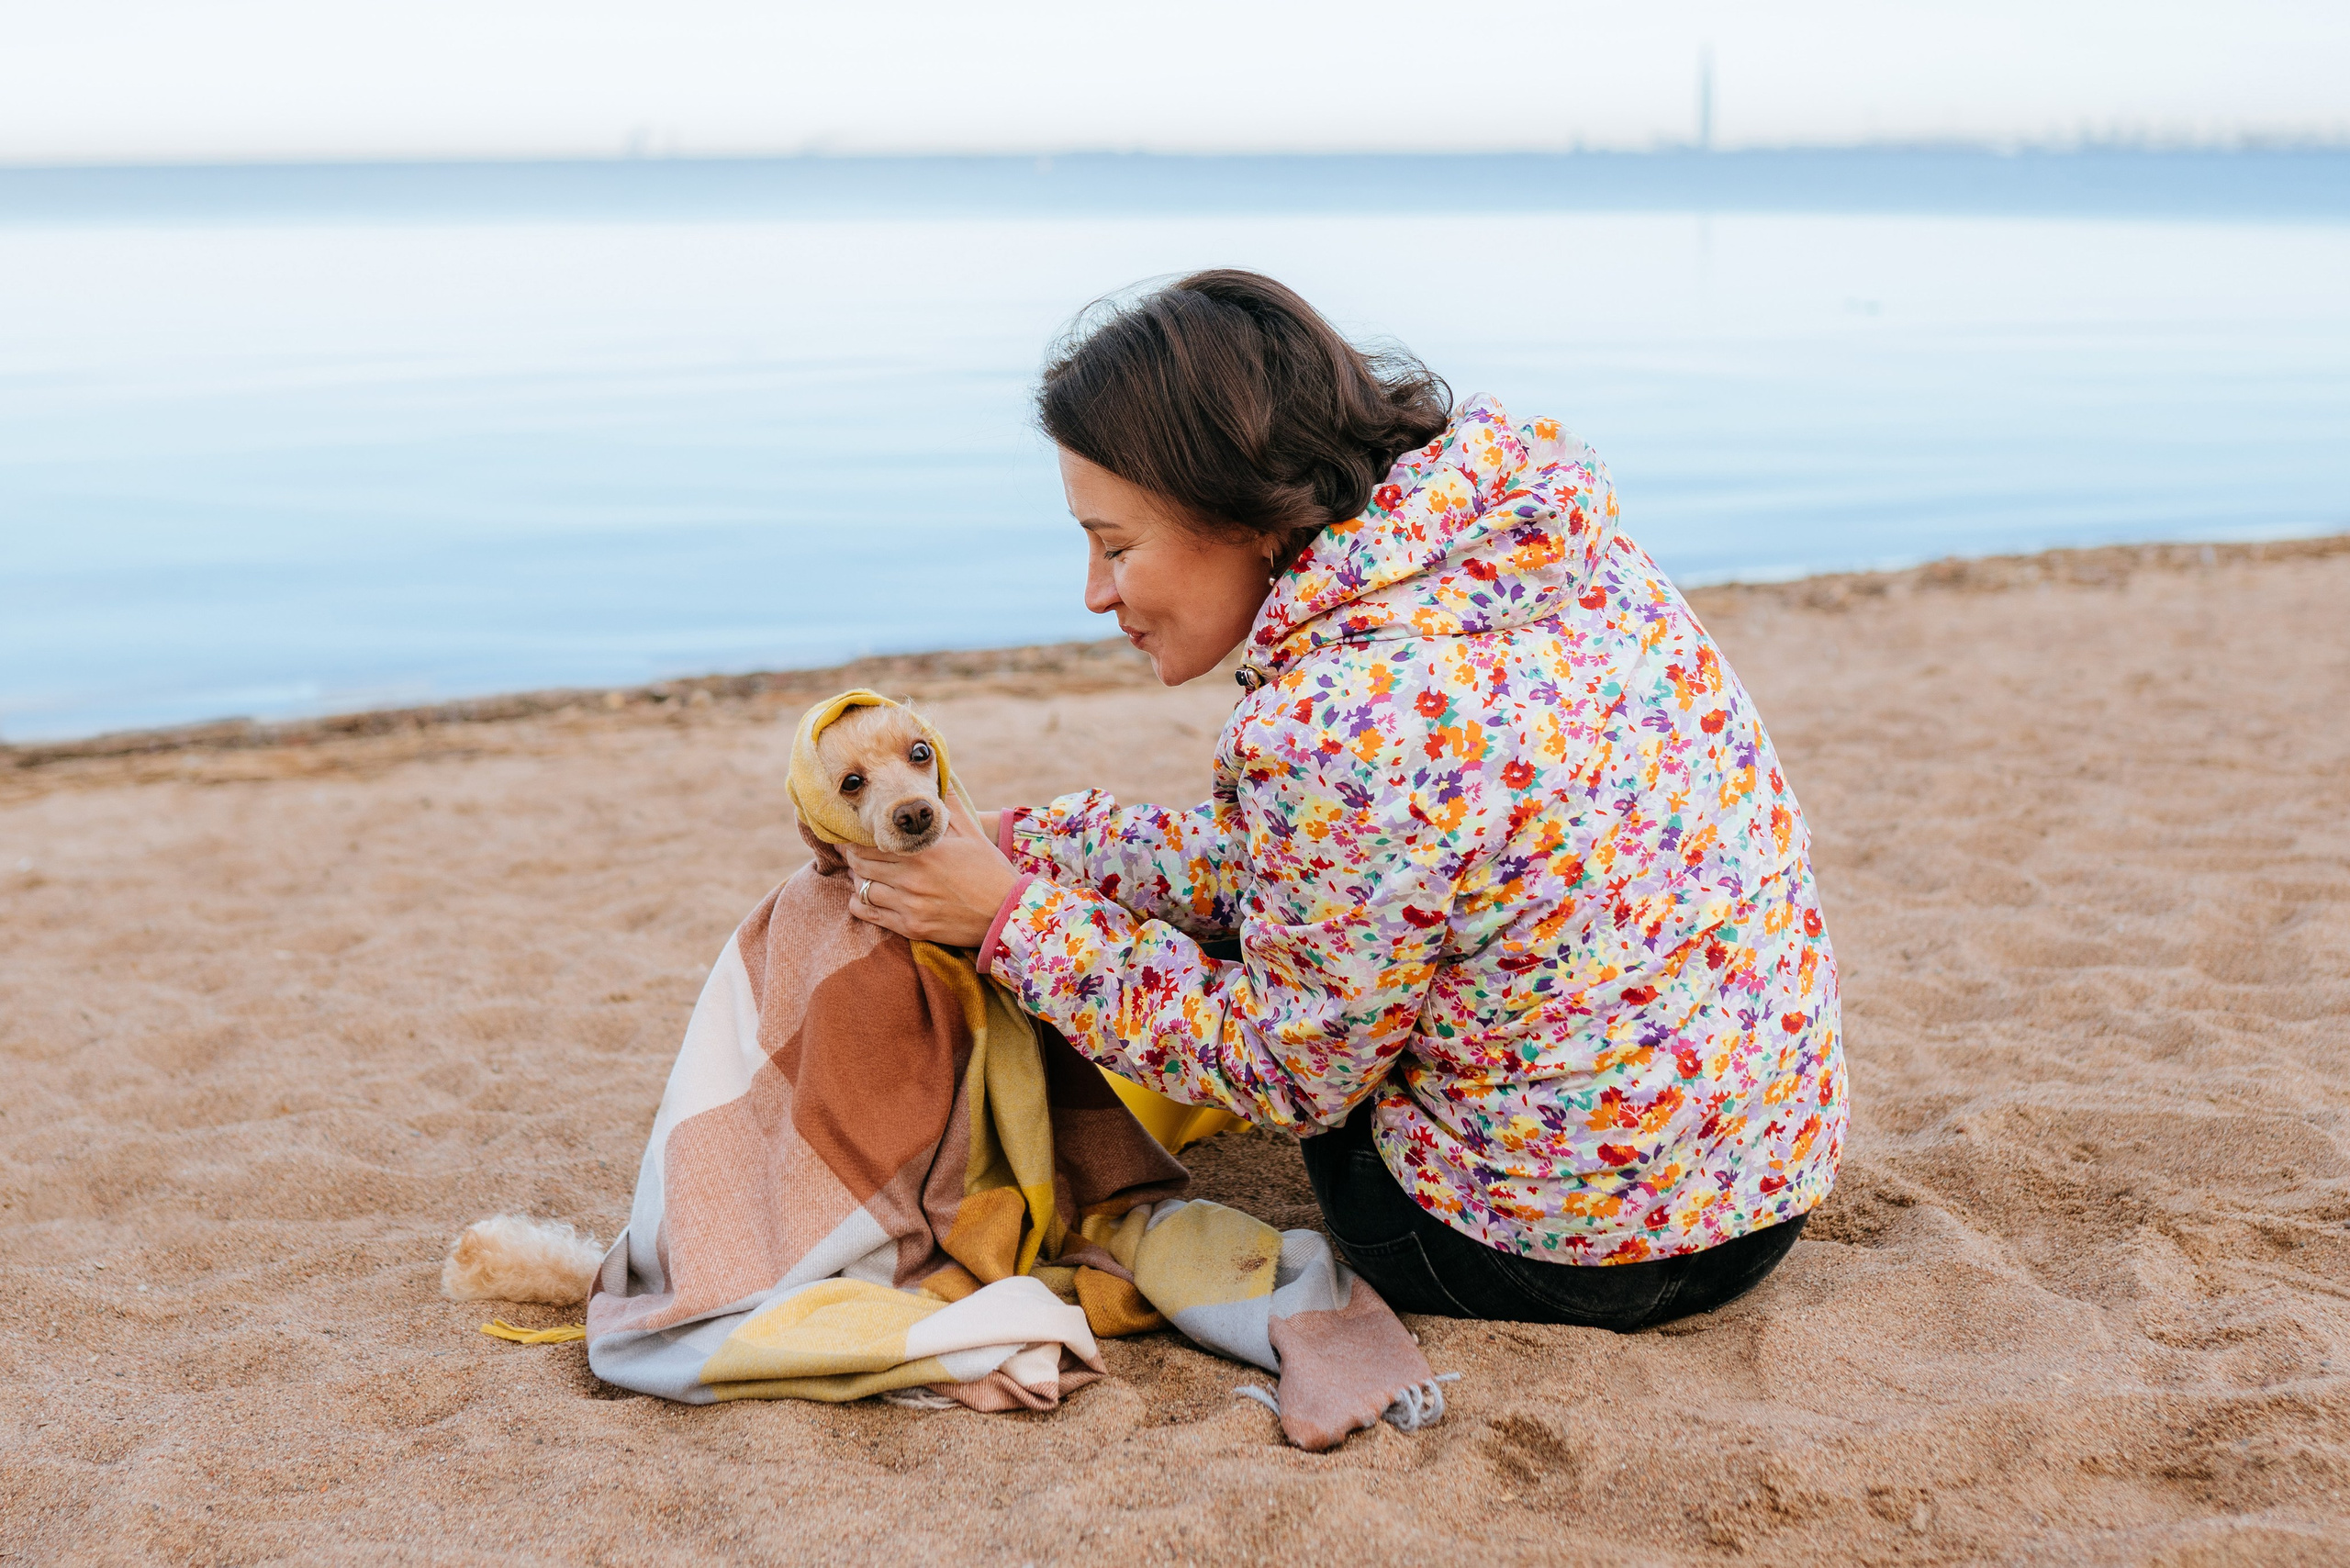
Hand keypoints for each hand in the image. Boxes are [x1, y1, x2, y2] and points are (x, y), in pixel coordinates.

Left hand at [843, 796, 1018, 948]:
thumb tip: (940, 776)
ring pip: (862, 889)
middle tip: (851, 853)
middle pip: (861, 865)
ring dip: (858, 880)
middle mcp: (911, 878)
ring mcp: (910, 905)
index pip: (870, 843)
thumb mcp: (972, 833)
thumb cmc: (991, 871)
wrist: (1008, 914)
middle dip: (853, 857)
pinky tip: (865, 898)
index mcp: (923, 852)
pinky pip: (871, 915)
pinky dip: (861, 905)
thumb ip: (949, 806)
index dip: (854, 839)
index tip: (850, 836)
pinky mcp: (912, 927)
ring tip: (861, 874)